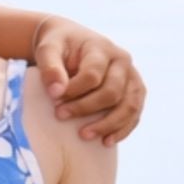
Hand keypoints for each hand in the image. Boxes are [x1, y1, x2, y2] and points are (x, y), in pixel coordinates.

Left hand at [30, 18, 144, 146]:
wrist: (71, 42)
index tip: (54, 98)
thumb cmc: (58, 47)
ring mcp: (131, 77)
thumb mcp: (48, 49)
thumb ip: (50, 67)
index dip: (74, 90)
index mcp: (101, 48)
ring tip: (84, 136)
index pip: (93, 74)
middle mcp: (122, 61)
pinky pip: (135, 113)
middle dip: (86, 108)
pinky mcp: (134, 91)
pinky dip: (122, 129)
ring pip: (129, 105)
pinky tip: (106, 141)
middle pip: (112, 92)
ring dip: (108, 124)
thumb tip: (56, 92)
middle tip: (60, 115)